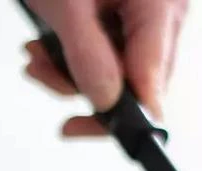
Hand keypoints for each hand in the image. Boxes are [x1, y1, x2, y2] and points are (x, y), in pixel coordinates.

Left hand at [23, 0, 187, 134]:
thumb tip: (105, 102)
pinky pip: (112, 53)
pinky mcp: (133, 15)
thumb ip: (87, 55)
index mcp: (160, 6)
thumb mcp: (68, 2)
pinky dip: (77, 55)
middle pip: (135, 83)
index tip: (80, 128)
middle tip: (40, 73)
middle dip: (81, 86)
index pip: (149, 83)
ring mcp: (151, 14)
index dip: (118, 116)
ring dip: (70, 71)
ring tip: (36, 56)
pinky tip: (48, 45)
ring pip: (118, 73)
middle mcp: (165, 12)